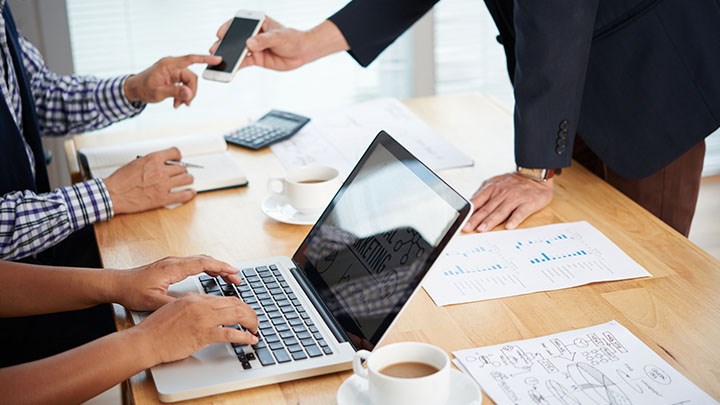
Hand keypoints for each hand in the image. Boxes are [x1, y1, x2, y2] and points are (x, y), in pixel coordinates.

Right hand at [104, 147, 195, 213]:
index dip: (178, 157)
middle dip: (183, 170)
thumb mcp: (137, 163)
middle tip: (181, 173)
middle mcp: (161, 170)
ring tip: (187, 181)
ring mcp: (163, 185)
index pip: (175, 152)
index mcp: (153, 159)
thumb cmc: (120, 180)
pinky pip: (183, 195)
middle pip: (182, 167)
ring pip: (186, 179)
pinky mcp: (163, 198)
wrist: (113, 194)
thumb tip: (162, 163)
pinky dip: (190, 194)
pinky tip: (191, 193)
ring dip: (188, 180)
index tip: (179, 160)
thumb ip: (152, 162)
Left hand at [109, 255, 241, 310]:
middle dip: (223, 268)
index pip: (203, 263)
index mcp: (173, 268)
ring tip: (229, 277)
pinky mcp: (169, 266)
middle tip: (237, 278)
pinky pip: (194, 263)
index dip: (221, 268)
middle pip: (205, 260)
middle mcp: (174, 262)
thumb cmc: (132, 292)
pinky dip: (206, 268)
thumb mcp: (154, 302)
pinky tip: (211, 276)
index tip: (234, 273)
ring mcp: (172, 262)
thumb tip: (193, 307)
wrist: (117, 284)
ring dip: (216, 267)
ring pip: (200, 260)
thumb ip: (174, 303)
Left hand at [124, 54, 220, 107]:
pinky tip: (177, 102)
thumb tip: (189, 94)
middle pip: (191, 77)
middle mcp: (173, 66)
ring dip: (186, 95)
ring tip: (178, 104)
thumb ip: (175, 92)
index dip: (205, 59)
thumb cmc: (143, 88)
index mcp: (168, 64)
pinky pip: (185, 85)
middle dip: (190, 92)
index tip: (217, 59)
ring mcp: (174, 71)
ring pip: (189, 83)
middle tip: (185, 103)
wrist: (134, 89)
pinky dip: (183, 94)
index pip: (190, 59)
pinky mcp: (174, 77)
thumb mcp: (158, 92)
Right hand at [134, 293, 258, 364]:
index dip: (238, 305)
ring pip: (237, 314)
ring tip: (255, 329)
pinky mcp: (203, 334)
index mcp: (193, 297)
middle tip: (254, 320)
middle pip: (235, 303)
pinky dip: (245, 337)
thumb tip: (204, 311)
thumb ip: (191, 307)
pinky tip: (251, 340)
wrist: (145, 341)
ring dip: (251, 322)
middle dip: (249, 312)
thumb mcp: (174, 309)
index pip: (223, 298)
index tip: (244, 312)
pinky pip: (231, 334)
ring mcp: (203, 319)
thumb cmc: (155, 329)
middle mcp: (200, 304)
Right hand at [210, 17, 348, 71]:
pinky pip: (243, 62)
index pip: (238, 22)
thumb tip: (249, 43)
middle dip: (224, 44)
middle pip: (234, 38)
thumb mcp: (278, 37)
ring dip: (228, 56)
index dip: (227, 27)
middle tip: (214, 49)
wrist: (302, 52)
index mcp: (257, 22)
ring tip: (218, 61)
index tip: (220, 33)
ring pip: (237, 51)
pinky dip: (236, 66)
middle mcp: (252, 34)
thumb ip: (263, 40)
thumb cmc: (292, 39)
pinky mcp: (256, 58)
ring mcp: (253, 46)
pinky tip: (229, 70)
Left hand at [462, 173, 553, 231]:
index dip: (469, 212)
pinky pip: (520, 212)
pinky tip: (509, 226)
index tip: (462, 221)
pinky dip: (515, 219)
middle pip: (487, 208)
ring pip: (501, 211)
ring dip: (491, 221)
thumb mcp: (495, 183)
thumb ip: (483, 194)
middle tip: (467, 228)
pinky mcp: (527, 203)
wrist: (535, 175)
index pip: (477, 201)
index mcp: (492, 188)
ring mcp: (515, 198)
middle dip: (476, 219)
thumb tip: (470, 205)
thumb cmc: (514, 182)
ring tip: (482, 229)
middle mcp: (502, 193)